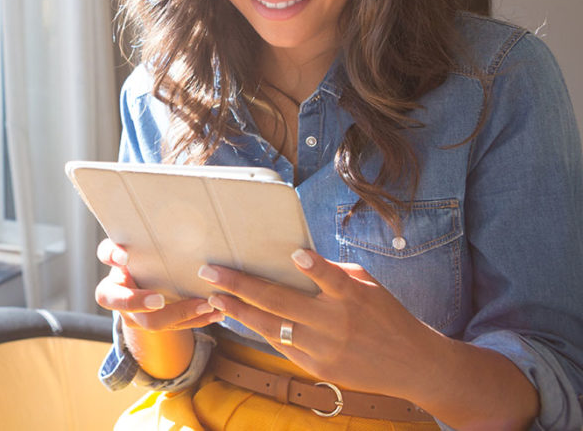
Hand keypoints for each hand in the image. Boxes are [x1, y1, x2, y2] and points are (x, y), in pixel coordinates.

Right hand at [94, 238, 223, 332]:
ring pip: (151, 322)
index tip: (125, 256)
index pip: (106, 256)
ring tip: (206, 305)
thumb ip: (152, 232)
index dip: (112, 257)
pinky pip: (174, 327)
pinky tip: (215, 314)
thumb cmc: (150, 252)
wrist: (150, 280)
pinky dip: (196, 320)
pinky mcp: (154, 323)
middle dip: (139, 302)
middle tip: (159, 300)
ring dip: (180, 314)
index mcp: (115, 261)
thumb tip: (179, 203)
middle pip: (122, 302)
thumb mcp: (146, 241)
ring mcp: (134, 313)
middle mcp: (118, 292)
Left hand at [198, 249, 439, 397]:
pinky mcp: (318, 368)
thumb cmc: (387, 315)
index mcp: (353, 297)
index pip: (332, 279)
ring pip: (272, 327)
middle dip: (241, 285)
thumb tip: (300, 259)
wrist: (412, 365)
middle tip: (211, 272)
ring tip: (215, 298)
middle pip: (282, 303)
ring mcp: (324, 348)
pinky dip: (259, 330)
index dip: (314, 267)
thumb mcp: (369, 286)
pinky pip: (281, 345)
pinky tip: (239, 317)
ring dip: (239, 312)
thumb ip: (336, 274)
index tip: (296, 255)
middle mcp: (336, 324)